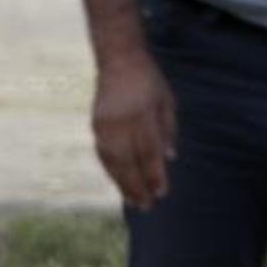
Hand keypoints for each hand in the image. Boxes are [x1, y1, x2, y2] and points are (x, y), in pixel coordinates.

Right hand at [92, 49, 177, 209]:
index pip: (149, 151)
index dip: (155, 174)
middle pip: (129, 162)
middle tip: (147, 206)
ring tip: (133, 201)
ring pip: (113, 162)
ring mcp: (105, 125)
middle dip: (138, 186)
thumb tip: (171, 158)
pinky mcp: (95, 126)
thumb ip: (168, 129)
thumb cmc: (149, 80)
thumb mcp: (167, 100)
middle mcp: (122, 123)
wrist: (118, 60)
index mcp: (143, 115)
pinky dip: (111, 171)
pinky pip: (103, 155)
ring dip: (123, 184)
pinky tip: (119, 183)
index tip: (162, 192)